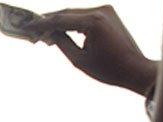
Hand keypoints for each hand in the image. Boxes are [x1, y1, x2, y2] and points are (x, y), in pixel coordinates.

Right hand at [26, 5, 157, 95]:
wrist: (136, 70)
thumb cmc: (108, 69)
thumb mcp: (79, 59)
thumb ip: (61, 42)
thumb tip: (48, 32)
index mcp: (93, 22)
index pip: (60, 19)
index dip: (41, 23)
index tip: (27, 27)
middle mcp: (100, 11)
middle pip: (67, 13)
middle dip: (49, 22)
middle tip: (33, 31)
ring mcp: (106, 10)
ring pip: (75, 14)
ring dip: (60, 22)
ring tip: (44, 35)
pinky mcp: (109, 14)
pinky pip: (84, 16)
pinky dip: (72, 23)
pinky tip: (60, 32)